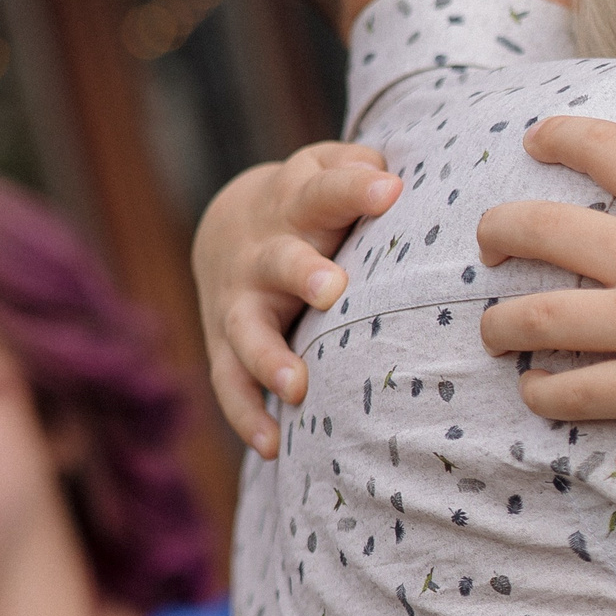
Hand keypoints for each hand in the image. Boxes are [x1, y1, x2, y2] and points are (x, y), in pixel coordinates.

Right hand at [192, 143, 398, 454]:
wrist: (230, 231)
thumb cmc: (310, 205)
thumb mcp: (324, 174)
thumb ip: (355, 170)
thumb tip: (386, 176)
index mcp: (296, 205)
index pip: (324, 190)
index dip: (354, 189)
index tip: (390, 189)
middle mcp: (263, 255)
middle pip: (281, 261)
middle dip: (304, 274)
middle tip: (334, 289)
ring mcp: (239, 303)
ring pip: (247, 330)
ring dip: (269, 357)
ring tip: (296, 385)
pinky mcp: (225, 346)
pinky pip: (231, 384)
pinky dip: (248, 415)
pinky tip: (275, 445)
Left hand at [477, 110, 615, 435]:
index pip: (593, 148)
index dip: (554, 136)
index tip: (537, 141)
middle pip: (534, 232)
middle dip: (497, 232)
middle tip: (491, 243)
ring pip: (535, 320)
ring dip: (499, 323)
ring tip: (494, 330)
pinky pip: (577, 393)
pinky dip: (544, 392)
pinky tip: (538, 389)